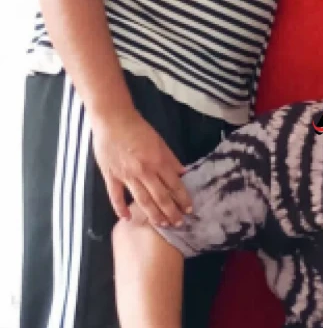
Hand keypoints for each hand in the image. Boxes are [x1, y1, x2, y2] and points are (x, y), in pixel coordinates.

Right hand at [91, 108, 191, 226]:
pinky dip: (120, 208)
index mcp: (158, 162)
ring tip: (161, 225)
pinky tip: (127, 219)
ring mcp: (126, 175)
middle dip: (171, 212)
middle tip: (178, 223)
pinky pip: (115, 195)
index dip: (183, 198)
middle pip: (160, 197)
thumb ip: (171, 159)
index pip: (174, 185)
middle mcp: (144, 171)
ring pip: (142, 200)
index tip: (189, 209)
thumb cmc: (138, 128)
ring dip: (153, 214)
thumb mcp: (160, 141)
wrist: (112, 119)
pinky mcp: (110, 175)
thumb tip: (183, 174)